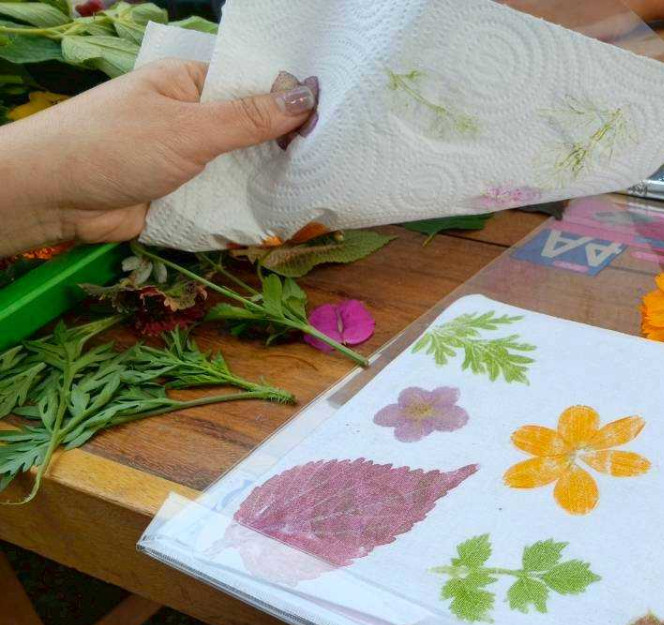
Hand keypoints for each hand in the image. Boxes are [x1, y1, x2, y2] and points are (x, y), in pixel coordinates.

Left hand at [0, 59, 315, 257]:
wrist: (54, 198)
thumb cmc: (113, 144)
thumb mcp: (189, 128)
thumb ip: (249, 119)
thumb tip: (306, 96)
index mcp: (189, 86)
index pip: (252, 88)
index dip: (290, 104)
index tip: (332, 122)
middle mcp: (190, 120)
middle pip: (252, 135)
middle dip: (284, 151)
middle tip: (331, 165)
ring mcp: (187, 162)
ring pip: (240, 173)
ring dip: (267, 187)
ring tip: (318, 194)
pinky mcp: (182, 200)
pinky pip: (223, 206)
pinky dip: (246, 214)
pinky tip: (283, 221)